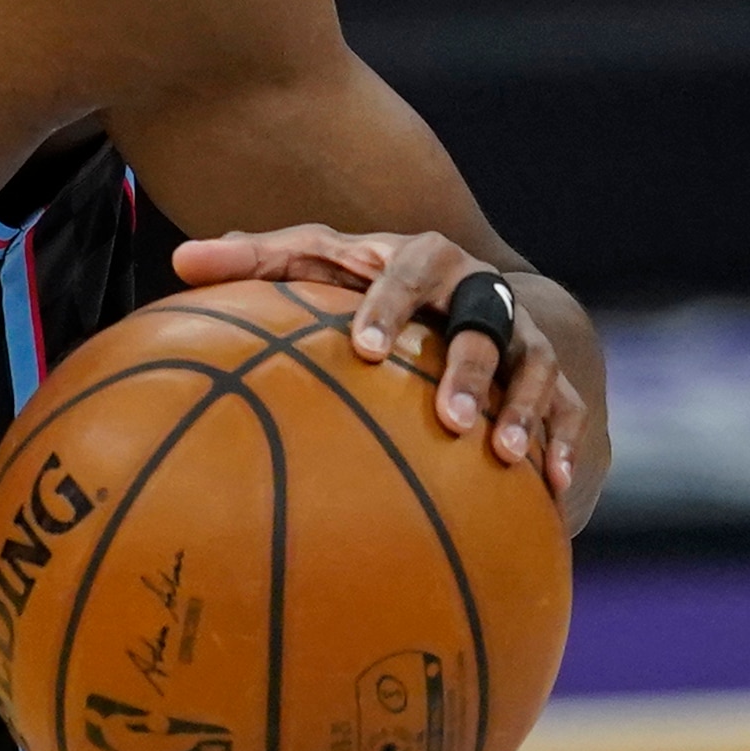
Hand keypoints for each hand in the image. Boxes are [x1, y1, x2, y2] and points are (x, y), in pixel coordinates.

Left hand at [174, 225, 591, 502]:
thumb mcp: (317, 261)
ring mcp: (523, 335)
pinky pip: (569, 411)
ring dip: (523, 411)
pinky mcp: (556, 377)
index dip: (388, 306)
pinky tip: (555, 492)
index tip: (363, 350)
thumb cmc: (368, 281)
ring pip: (534, 367)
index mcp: (422, 258)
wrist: (468, 288)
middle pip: (482, 322)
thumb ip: (256, 260)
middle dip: (469, 369)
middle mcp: (480, 291)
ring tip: (505, 458)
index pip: (405, 271)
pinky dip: (563, 448)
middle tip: (448, 419)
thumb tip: (180, 259)